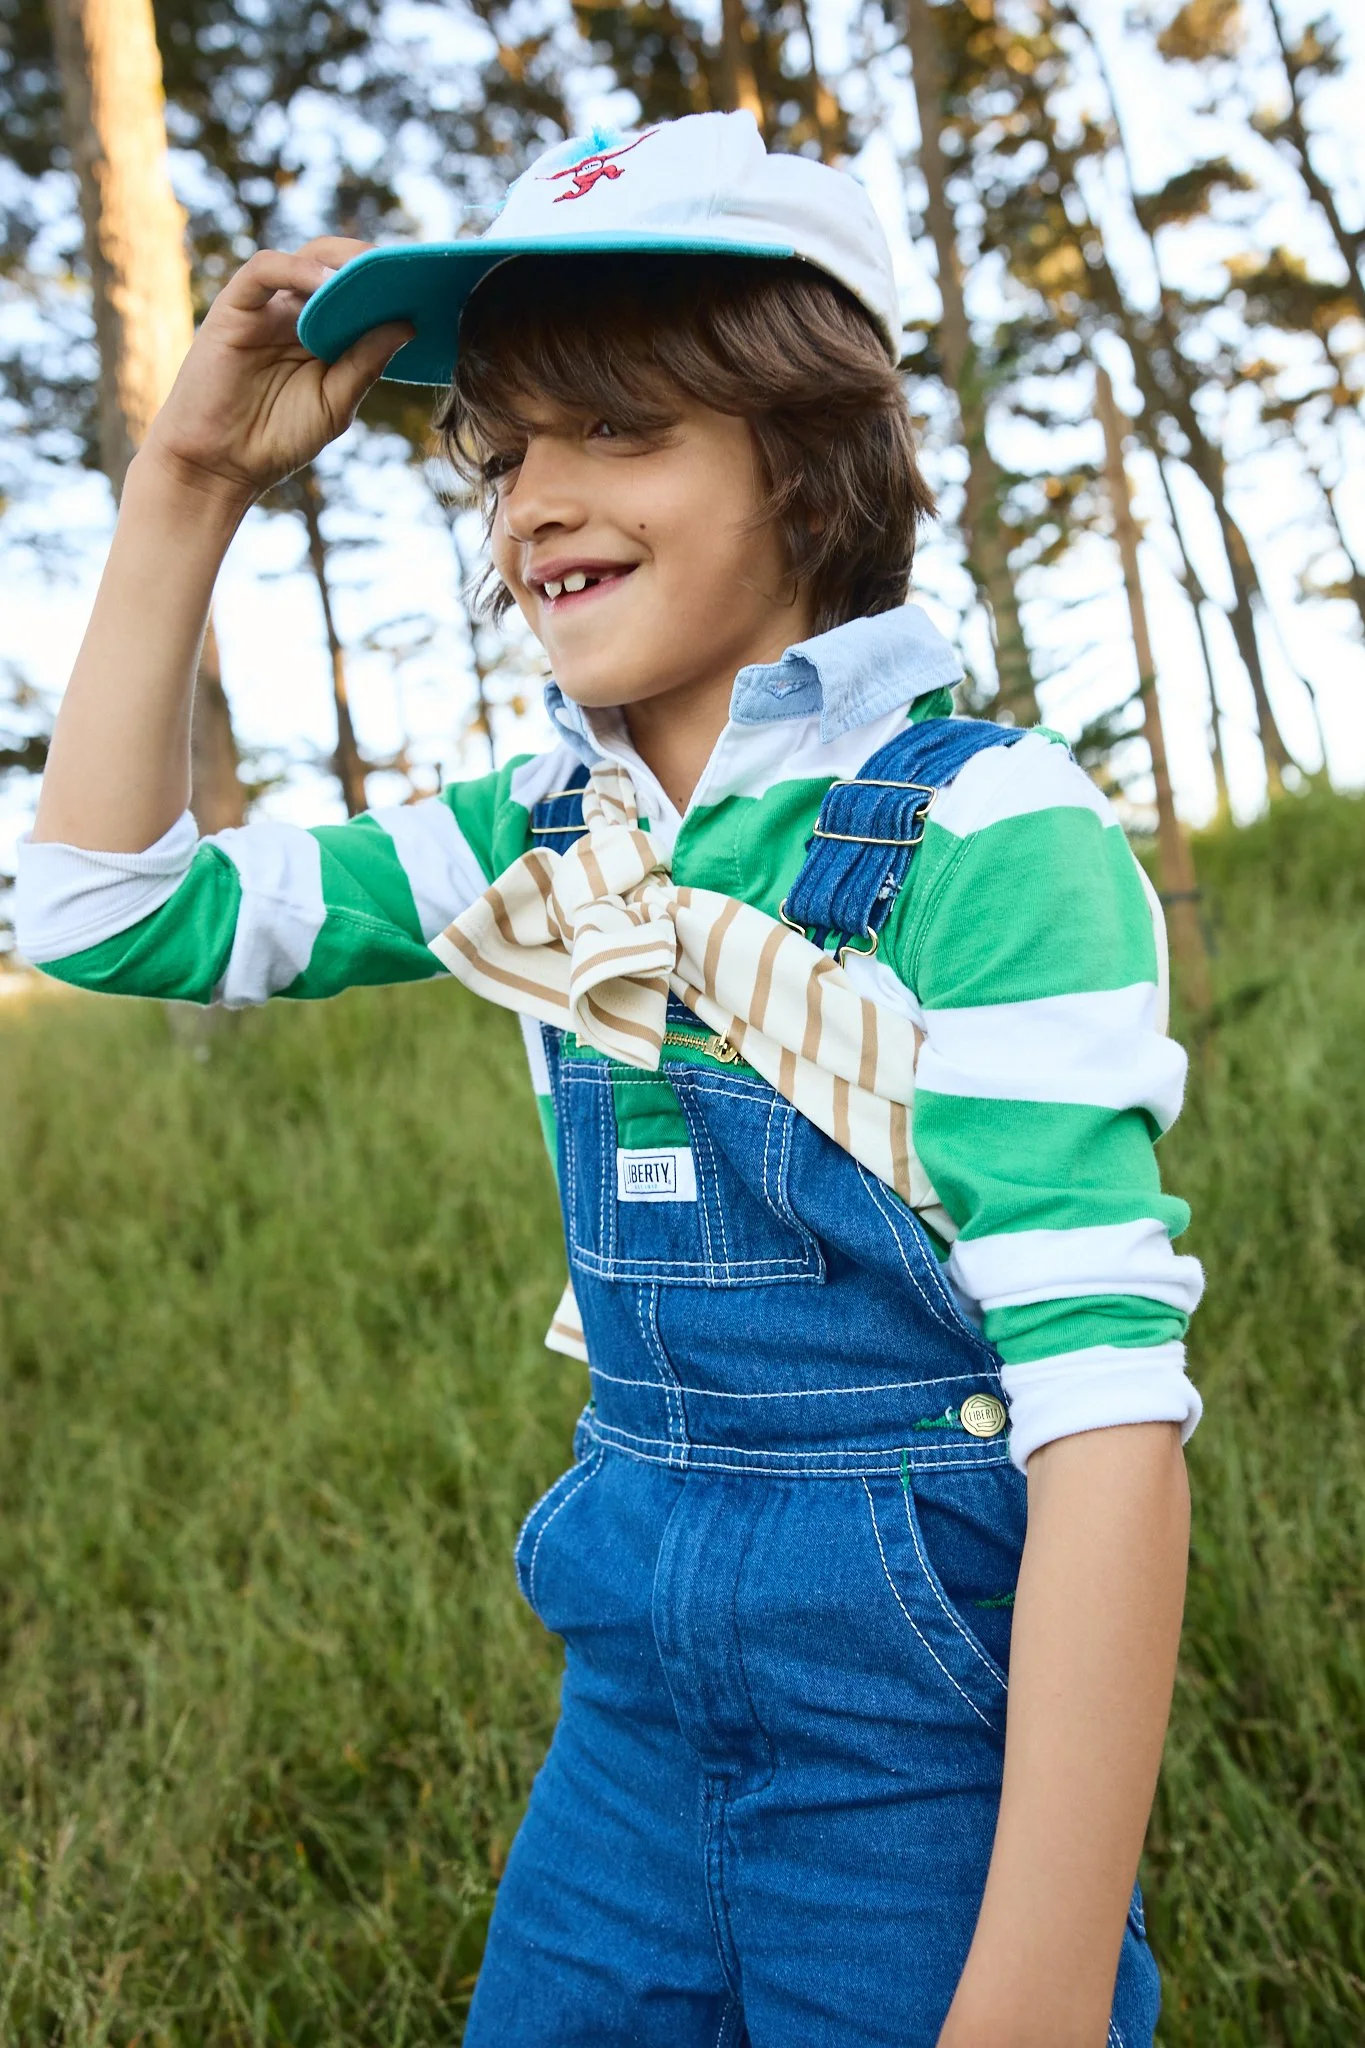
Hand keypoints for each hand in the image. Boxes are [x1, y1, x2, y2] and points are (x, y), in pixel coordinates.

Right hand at [139, 236, 413, 510]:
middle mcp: (296, 315)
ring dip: (343, 261)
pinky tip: (327, 284)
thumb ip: (365, 363)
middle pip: (338, 266)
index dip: (391, 286)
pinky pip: (265, 271)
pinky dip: (297, 270)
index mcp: (323, 336)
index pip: (361, 295)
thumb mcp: (335, 403)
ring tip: (376, 271)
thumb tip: (407, 325)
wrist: (219, 466)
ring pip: (306, 259)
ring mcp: (266, 309)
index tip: (430, 284)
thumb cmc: (276, 439)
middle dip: (373, 263)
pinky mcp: (234, 308)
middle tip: (409, 268)